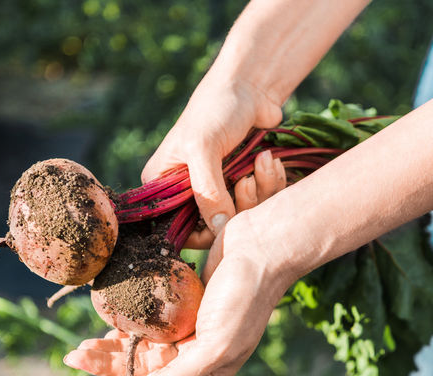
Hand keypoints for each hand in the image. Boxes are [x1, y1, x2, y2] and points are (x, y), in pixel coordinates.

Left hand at [64, 213, 293, 375]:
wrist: (264, 246)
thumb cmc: (245, 297)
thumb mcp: (216, 345)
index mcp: (205, 371)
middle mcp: (196, 355)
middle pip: (140, 369)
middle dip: (104, 367)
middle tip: (69, 358)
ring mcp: (190, 329)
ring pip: (141, 346)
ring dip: (111, 348)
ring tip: (80, 346)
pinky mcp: (186, 304)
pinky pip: (149, 322)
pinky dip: (127, 325)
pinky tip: (108, 322)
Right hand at [142, 76, 282, 247]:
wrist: (251, 87)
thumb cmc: (217, 109)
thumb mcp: (203, 149)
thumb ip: (207, 192)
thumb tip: (218, 230)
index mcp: (162, 185)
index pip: (179, 229)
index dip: (205, 231)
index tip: (228, 219)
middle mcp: (186, 191)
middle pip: (215, 227)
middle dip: (239, 207)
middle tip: (248, 182)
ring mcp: (217, 188)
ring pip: (242, 215)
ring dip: (260, 190)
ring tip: (263, 160)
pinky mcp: (243, 183)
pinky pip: (261, 201)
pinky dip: (270, 182)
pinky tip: (270, 159)